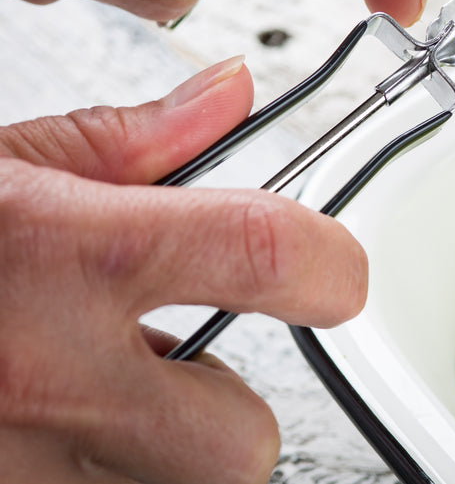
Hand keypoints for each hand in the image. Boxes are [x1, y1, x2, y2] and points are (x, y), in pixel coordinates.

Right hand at [0, 58, 368, 481]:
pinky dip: (91, 477)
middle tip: (183, 363)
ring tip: (101, 399)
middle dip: (234, 410)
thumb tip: (232, 97)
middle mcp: (46, 372)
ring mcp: (13, 461)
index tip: (333, 271)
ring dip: (160, 455)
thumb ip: (131, 138)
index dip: (331, 265)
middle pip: (242, 442)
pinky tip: (43, 424)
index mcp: (68, 254)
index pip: (267, 257)